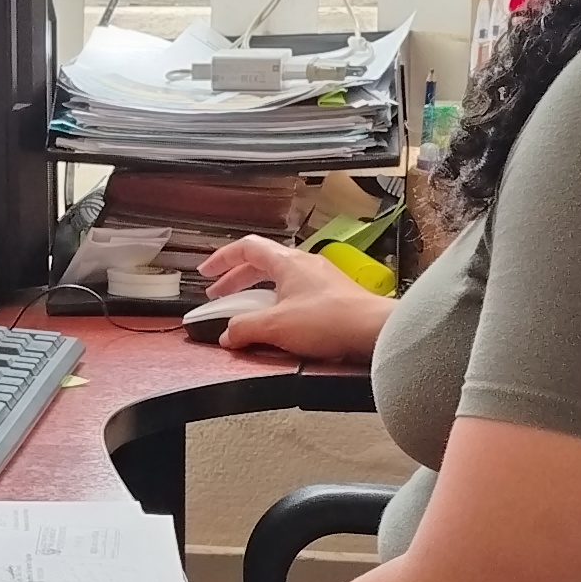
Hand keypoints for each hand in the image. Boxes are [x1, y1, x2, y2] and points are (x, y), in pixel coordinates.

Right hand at [195, 233, 395, 364]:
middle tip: (220, 294)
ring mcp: (320, 279)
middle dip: (236, 279)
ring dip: (258, 294)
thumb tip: (228, 334)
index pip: (246, 248)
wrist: (373, 331)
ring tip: (246, 312)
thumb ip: (245, 328)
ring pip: (280, 279)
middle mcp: (304, 264)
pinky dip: (278, 305)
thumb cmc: (331, 320)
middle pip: (261, 263)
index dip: (222, 259)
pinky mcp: (332, 297)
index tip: (207, 272)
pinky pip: (296, 294)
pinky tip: (277, 324)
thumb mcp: (275, 326)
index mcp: (287, 261)